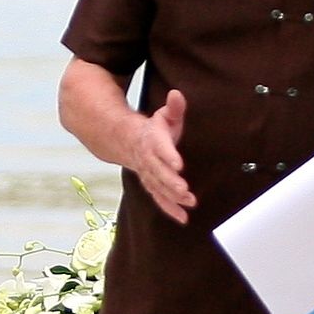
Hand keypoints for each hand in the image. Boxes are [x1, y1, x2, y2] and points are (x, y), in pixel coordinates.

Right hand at [127, 90, 194, 225]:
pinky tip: (183, 218)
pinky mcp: (150, 184)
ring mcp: (147, 173)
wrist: (125, 141)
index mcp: (151, 140)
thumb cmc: (152, 129)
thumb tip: (177, 94)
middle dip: (171, 182)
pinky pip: (159, 198)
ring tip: (188, 203)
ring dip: (172, 197)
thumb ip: (174, 108)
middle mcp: (147, 159)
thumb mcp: (163, 115)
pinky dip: (170, 209)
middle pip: (158, 172)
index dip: (168, 155)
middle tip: (184, 190)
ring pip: (158, 187)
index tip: (178, 164)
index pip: (159, 148)